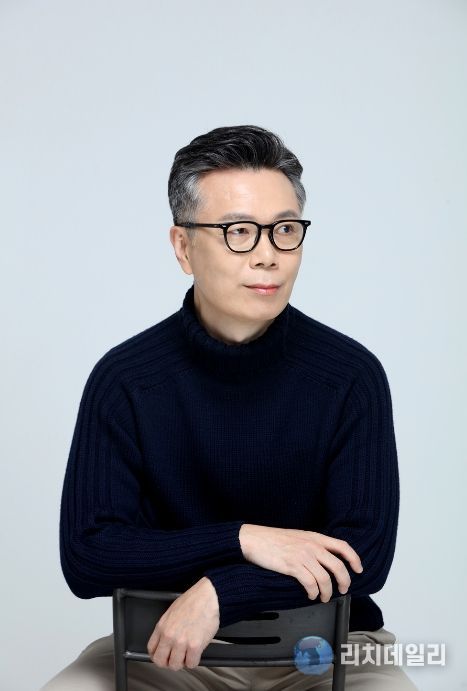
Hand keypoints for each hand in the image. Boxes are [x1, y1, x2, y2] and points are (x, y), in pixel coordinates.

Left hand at [147, 576, 219, 670]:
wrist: (207, 596)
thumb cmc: (192, 601)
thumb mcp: (171, 612)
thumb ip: (166, 628)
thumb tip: (165, 642)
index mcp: (162, 627)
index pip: (151, 650)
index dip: (157, 655)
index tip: (163, 655)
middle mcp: (169, 636)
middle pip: (160, 661)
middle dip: (168, 662)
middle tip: (175, 658)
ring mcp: (182, 642)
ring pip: (175, 665)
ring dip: (182, 662)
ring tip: (187, 654)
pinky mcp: (195, 646)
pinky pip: (191, 664)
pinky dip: (194, 661)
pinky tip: (196, 653)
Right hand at [239, 524, 362, 603]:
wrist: (254, 539)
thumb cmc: (272, 539)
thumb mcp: (297, 537)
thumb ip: (312, 545)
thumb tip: (324, 560)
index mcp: (315, 537)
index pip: (342, 546)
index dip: (353, 558)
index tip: (358, 569)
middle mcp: (312, 545)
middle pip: (338, 566)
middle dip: (344, 581)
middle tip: (342, 589)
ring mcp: (303, 555)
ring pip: (325, 579)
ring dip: (327, 592)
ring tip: (323, 597)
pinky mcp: (293, 566)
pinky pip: (311, 584)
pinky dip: (313, 593)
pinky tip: (311, 595)